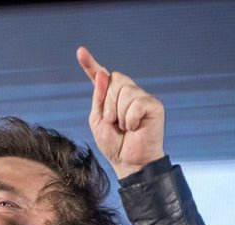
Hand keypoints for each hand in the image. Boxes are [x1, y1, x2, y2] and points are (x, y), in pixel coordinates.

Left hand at [76, 46, 164, 178]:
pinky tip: (135, 128)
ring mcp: (142, 98)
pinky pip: (136, 103)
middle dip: (108, 104)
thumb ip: (98, 98)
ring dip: (119, 114)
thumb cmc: (114, 145)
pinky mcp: (154, 105)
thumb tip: (104, 74)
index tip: (80, 52)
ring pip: (125, 91)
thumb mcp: (97, 120)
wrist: (129, 162)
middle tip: (113, 123)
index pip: (101, 77)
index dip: (90, 64)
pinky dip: (130, 119)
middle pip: (114, 80)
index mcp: (111, 96)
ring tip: (125, 127)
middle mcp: (128, 93)